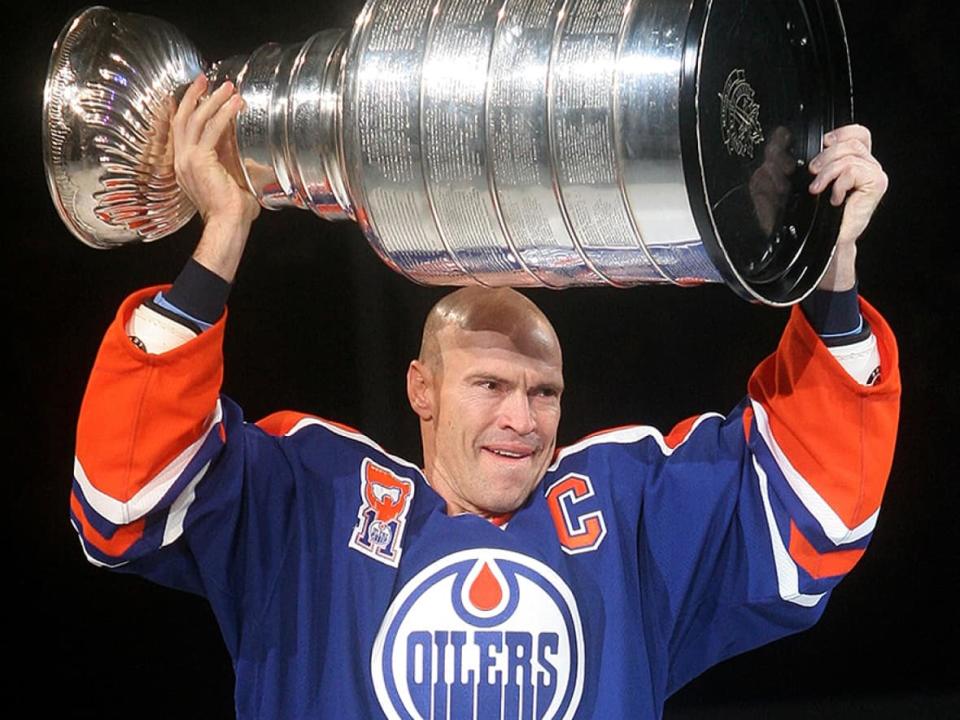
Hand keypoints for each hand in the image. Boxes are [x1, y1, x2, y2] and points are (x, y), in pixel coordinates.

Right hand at [172, 73, 259, 227]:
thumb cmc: (233, 210)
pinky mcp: (199, 160)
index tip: (197, 93)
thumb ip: (231, 160)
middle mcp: (182, 160)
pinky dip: (224, 114)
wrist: (228, 223)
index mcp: (186, 165)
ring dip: (213, 100)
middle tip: (205, 79)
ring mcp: (188, 159)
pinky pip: (212, 129)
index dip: (188, 109)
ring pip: (196, 120)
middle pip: (182, 118)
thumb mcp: (231, 177)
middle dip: (194, 96)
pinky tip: (235, 104)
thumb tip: (244, 147)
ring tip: (228, 87)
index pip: (182, 130)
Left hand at [808, 124, 888, 289]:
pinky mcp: (876, 184)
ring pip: (850, 154)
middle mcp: (865, 165)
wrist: (817, 244)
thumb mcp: (794, 184)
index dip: (841, 133)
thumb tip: (785, 140)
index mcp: (852, 162)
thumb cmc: (807, 218)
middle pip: (851, 141)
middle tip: (812, 172)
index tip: (823, 143)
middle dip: (826, 155)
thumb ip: (792, 162)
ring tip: (818, 189)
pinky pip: (853, 170)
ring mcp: (873, 173)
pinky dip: (838, 184)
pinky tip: (835, 200)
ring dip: (827, 171)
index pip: (858, 133)